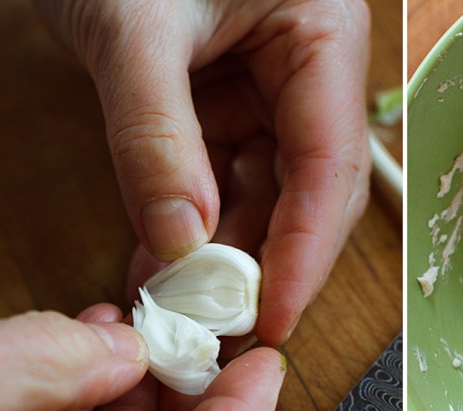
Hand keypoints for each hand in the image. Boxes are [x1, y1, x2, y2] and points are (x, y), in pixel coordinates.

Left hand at [34, 0, 370, 345]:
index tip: (274, 316)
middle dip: (269, 263)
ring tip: (181, 309)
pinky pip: (222, 185)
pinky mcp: (227, 112)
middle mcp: (309, 75)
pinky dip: (193, 230)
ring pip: (266, 199)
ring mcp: (269, 96)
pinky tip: (162, 269)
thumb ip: (155, 135)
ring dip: (225, 258)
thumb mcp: (132, 29)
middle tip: (227, 328)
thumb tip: (181, 242)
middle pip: (310, 193)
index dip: (307, 251)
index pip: (330, 163)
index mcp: (322, 36)